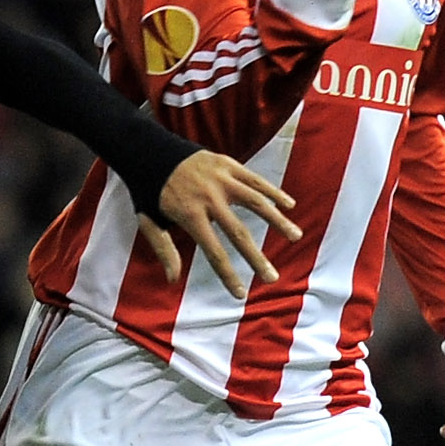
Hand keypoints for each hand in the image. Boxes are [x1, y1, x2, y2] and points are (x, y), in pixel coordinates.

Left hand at [137, 151, 301, 293]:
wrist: (149, 151)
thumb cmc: (149, 191)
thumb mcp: (149, 222)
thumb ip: (163, 250)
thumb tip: (172, 280)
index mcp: (189, 215)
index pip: (213, 252)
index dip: (228, 275)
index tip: (240, 294)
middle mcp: (208, 198)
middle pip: (238, 233)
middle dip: (257, 258)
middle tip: (272, 278)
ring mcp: (220, 179)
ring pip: (256, 202)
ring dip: (277, 220)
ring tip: (295, 236)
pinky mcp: (227, 164)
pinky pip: (255, 180)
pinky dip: (273, 192)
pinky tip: (289, 205)